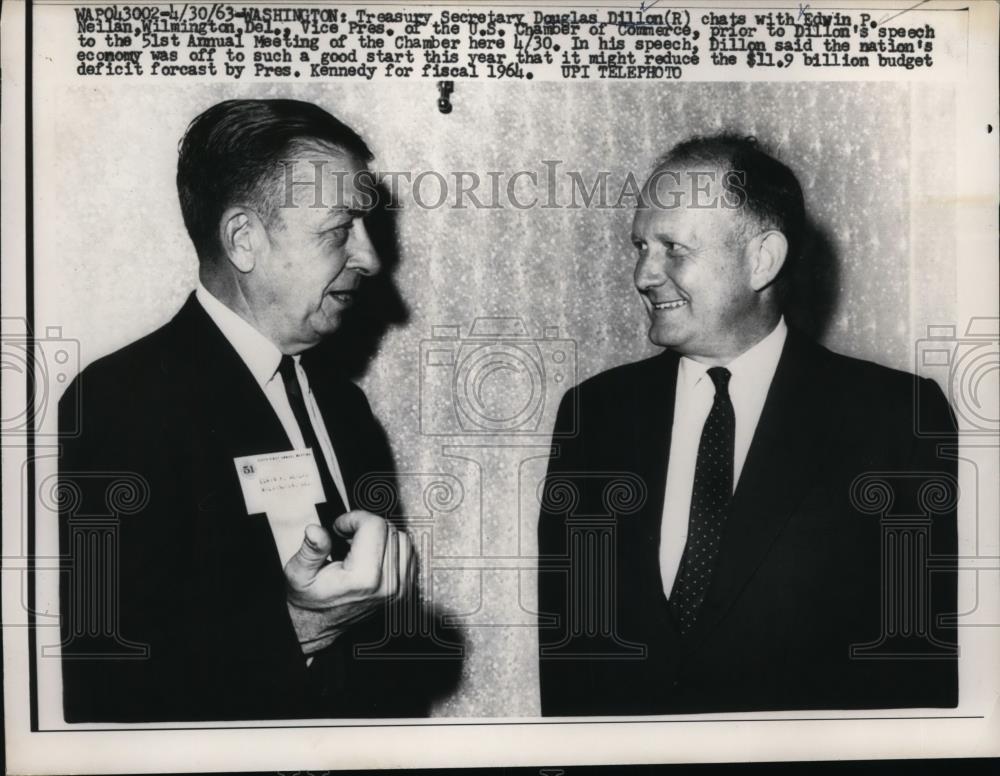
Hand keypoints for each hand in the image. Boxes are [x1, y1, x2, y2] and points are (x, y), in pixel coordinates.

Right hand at [284, 511, 413, 653]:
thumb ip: (310, 550)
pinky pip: (409, 555)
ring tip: (359, 545)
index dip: (354, 518)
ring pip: (403, 540)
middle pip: (390, 529)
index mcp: (364, 579)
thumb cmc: (310, 601)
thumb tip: (316, 531)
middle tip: (346, 536)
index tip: (339, 527)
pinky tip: (372, 554)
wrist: (319, 627)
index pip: (375, 526)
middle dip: (366, 526)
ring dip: (381, 535)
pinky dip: (392, 547)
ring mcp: (399, 589)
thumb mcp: (299, 574)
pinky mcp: (404, 590)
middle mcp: (387, 584)